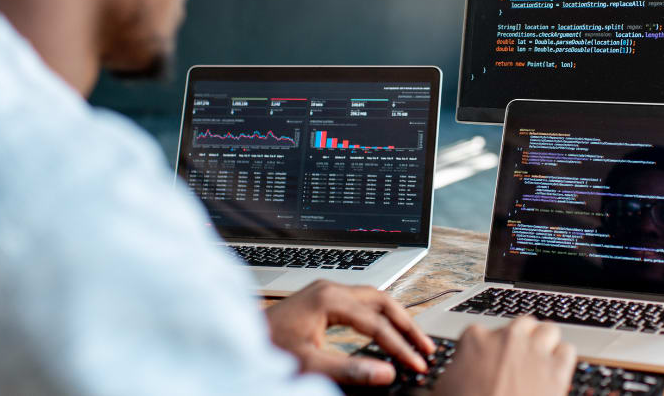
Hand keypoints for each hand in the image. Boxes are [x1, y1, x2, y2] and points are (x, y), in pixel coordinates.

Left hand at [265, 280, 436, 385]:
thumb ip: (349, 369)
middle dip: (407, 325)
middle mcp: (330, 288)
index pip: (377, 323)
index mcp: (329, 299)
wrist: (237, 339)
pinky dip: (379, 316)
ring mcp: (325, 291)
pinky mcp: (321, 299)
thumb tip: (385, 374)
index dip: (400, 346)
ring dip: (395, 318)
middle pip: (382, 301)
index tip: (416, 364)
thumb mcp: (310, 364)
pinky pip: (360, 302)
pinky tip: (386, 330)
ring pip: (373, 299)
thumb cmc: (267, 348)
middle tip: (426, 347)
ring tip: (414, 339)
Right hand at [434, 317, 576, 395]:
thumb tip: (442, 384)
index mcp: (474, 340)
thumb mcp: (442, 391)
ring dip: (546, 344)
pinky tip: (554, 374)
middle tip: (518, 360)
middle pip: (522, 324)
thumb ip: (450, 377)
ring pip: (549, 331)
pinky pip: (567, 351)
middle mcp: (507, 339)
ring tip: (540, 361)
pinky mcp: (556, 371)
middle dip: (522, 340)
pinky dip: (562, 360)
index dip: (487, 349)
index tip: (488, 363)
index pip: (483, 331)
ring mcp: (534, 352)